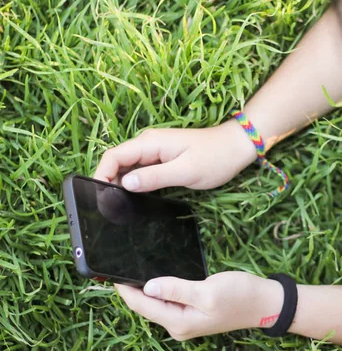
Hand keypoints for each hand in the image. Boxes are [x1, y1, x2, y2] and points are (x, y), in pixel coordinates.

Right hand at [94, 120, 256, 191]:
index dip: (101, 175)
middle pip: (117, 162)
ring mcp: (155, 151)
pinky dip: (135, 183)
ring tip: (119, 206)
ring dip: (121, 184)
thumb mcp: (185, 171)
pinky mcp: (163, 159)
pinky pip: (142, 170)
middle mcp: (148, 144)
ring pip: (128, 167)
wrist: (236, 147)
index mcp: (150, 143)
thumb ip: (155, 177)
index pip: (113, 156)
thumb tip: (125, 184)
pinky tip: (136, 199)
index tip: (97, 196)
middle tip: (108, 207)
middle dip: (108, 181)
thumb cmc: (215, 158)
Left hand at [115, 272, 283, 339]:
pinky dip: (159, 289)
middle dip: (130, 290)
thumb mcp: (207, 291)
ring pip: (156, 304)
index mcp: (179, 322)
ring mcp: (186, 320)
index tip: (109, 273)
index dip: (125, 290)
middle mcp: (178, 325)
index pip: (143, 306)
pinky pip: (168, 301)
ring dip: (143, 290)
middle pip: (146, 307)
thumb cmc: (239, 296)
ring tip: (130, 270)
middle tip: (115, 268)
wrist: (265, 303)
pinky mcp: (193, 311)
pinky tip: (154, 279)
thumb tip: (148, 287)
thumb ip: (176, 289)